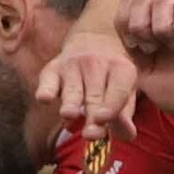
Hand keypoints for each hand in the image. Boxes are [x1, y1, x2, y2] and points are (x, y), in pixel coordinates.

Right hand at [30, 27, 140, 160]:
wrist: (93, 38)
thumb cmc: (112, 76)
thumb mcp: (126, 90)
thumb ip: (125, 115)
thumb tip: (128, 135)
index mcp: (121, 69)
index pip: (118, 91)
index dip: (111, 106)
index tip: (103, 119)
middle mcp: (97, 64)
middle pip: (95, 95)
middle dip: (92, 114)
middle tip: (90, 134)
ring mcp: (73, 65)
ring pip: (72, 90)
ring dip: (70, 103)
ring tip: (69, 114)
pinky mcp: (53, 69)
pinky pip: (48, 81)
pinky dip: (46, 90)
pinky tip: (45, 98)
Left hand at [117, 0, 173, 125]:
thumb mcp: (147, 82)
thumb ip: (129, 58)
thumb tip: (118, 38)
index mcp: (149, 29)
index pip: (126, 3)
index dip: (125, 22)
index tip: (138, 48)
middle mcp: (167, 16)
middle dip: (140, 24)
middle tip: (154, 47)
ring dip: (163, 27)